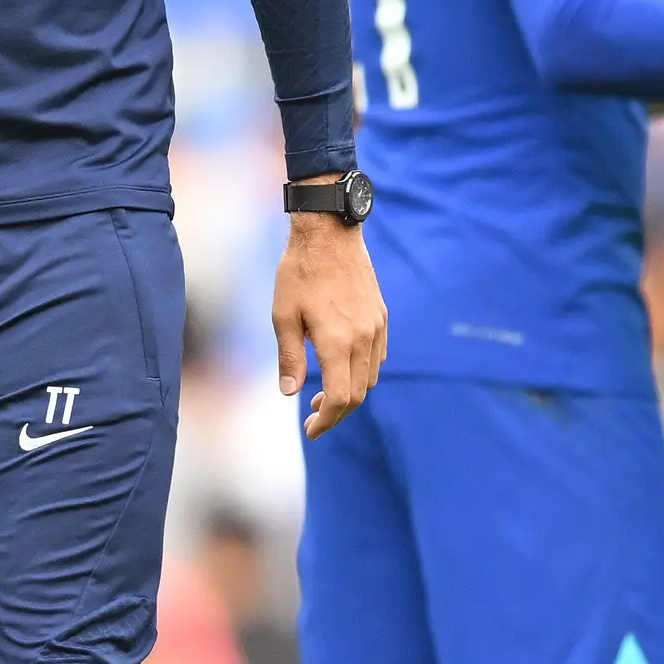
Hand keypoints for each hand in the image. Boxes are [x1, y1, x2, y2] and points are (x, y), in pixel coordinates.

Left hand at [276, 214, 386, 440]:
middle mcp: (362, 338)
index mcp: (337, 341)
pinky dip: (363, 372)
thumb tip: (290, 392)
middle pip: (359, 394)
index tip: (312, 429)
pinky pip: (378, 356)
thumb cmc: (299, 272)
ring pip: (371, 377)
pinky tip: (342, 367)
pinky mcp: (380, 316)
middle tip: (314, 417)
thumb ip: (290, 358)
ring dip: (351, 394)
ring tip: (324, 394)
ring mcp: (375, 327)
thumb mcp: (283, 316)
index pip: (341, 398)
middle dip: (337, 412)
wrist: (329, 233)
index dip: (327, 420)